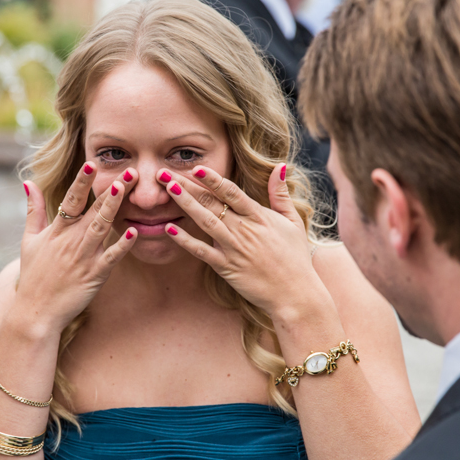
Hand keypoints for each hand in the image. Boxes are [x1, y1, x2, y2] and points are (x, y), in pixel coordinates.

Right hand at [17, 163, 138, 334]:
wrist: (35, 312)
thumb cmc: (34, 275)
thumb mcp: (28, 240)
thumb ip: (33, 210)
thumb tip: (28, 182)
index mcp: (57, 231)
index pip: (71, 200)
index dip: (82, 182)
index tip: (93, 164)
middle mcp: (70, 241)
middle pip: (93, 210)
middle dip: (112, 189)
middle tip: (131, 171)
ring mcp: (83, 258)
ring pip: (102, 228)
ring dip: (115, 208)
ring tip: (128, 190)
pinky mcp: (94, 275)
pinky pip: (111, 257)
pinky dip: (122, 245)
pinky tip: (134, 230)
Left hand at [156, 164, 325, 318]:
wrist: (295, 294)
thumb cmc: (295, 257)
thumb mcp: (293, 221)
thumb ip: (281, 194)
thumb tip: (280, 166)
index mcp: (259, 217)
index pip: (232, 192)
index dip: (213, 179)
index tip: (195, 167)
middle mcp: (244, 230)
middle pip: (211, 203)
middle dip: (187, 185)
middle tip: (164, 172)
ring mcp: (234, 249)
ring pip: (204, 222)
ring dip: (184, 204)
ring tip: (166, 189)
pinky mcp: (226, 268)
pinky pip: (202, 252)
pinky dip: (185, 241)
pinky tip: (169, 228)